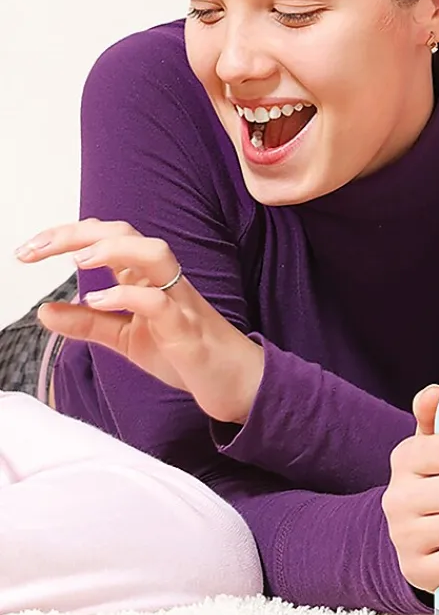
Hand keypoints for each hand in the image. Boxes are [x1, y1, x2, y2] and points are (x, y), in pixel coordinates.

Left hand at [15, 219, 263, 423]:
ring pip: (154, 253)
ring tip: (77, 260)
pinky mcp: (186, 328)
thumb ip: (88, 323)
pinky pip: (160, 302)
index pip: (108, 237)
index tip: (28, 250)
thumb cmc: (186, 354)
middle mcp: (164, 280)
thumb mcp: (126, 338)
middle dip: (78, 233)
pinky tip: (98, 302)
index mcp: (147, 278)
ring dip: (113, 250)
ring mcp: (178, 300)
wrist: (235, 381)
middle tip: (34, 248)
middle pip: (126, 233)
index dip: (67, 235)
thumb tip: (45, 311)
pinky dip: (127, 296)